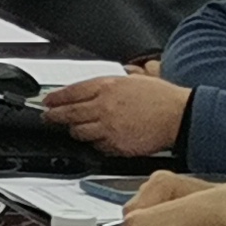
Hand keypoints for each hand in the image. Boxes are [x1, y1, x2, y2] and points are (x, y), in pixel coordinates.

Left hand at [42, 71, 186, 157]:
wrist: (178, 115)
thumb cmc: (161, 97)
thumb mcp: (134, 79)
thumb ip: (113, 83)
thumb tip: (98, 86)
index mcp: (107, 86)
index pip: (71, 92)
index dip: (55, 98)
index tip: (47, 102)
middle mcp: (103, 106)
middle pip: (69, 113)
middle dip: (54, 116)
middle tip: (48, 117)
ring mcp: (108, 127)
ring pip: (79, 132)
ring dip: (75, 131)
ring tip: (74, 129)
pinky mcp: (116, 145)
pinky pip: (98, 146)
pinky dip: (95, 143)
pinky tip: (98, 139)